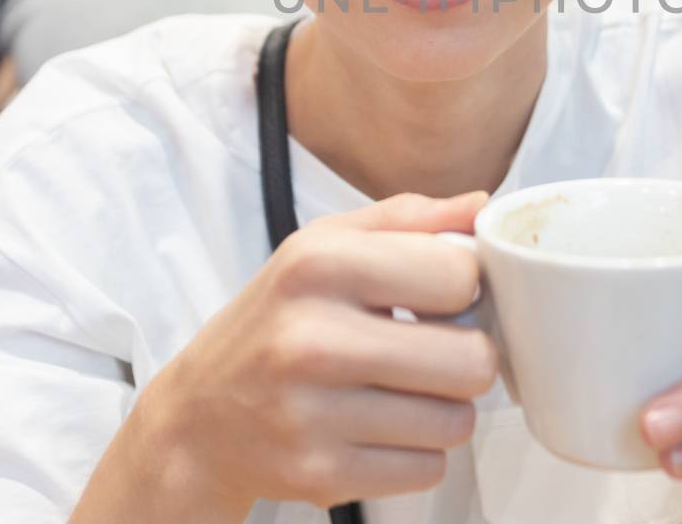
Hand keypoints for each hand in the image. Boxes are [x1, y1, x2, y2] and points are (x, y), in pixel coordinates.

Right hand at [134, 192, 496, 512]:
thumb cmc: (276, 320)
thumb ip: (408, 219)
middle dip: (466, 357)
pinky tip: (379, 428)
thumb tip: (482, 206)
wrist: (199, 417)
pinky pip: (428, 469)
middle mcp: (313, 338)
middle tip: (432, 351)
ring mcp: (313, 414)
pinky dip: (416, 453)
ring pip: (457, 422)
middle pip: (473, 360)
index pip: (460, 274)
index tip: (441, 296)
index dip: (465, 286)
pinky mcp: (319, 474)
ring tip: (400, 390)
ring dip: (443, 410)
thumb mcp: (323, 245)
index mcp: (320, 264)